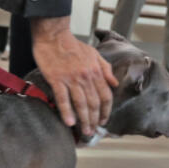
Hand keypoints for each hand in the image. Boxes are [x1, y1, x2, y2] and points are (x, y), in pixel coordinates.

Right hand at [30, 16, 116, 134]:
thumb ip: (105, 69)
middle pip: (94, 103)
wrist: (53, 35)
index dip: (106, 111)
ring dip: (84, 120)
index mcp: (96, 71)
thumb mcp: (94, 54)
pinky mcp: (57, 79)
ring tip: (84, 132)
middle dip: (95, 120)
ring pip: (81, 104)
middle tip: (92, 131)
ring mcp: (71, 79)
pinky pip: (63, 99)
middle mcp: (86, 77)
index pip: (106, 95)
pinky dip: (66, 112)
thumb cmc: (72, 44)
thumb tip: (115, 83)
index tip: (104, 121)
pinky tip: (69, 123)